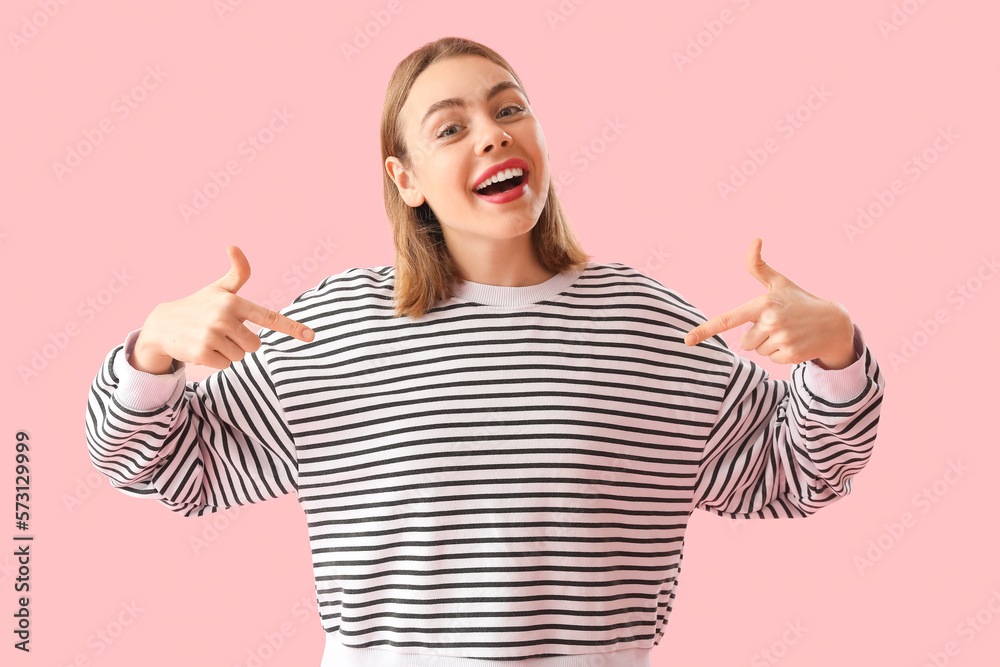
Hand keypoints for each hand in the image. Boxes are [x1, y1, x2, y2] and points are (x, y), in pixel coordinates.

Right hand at [135, 246, 314, 370]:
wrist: (162, 324)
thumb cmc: (198, 305)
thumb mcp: (218, 289)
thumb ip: (236, 272)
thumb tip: (234, 245)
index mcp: (234, 302)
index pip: (268, 317)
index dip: (291, 327)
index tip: (311, 335)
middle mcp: (225, 317)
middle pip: (255, 344)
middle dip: (241, 342)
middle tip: (222, 332)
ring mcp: (213, 335)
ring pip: (240, 356)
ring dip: (227, 352)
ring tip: (210, 338)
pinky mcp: (203, 352)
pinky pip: (225, 365)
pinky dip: (215, 361)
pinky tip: (201, 348)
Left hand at [683, 238, 855, 368]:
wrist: (834, 323)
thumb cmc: (799, 300)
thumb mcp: (779, 282)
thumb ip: (758, 266)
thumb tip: (755, 239)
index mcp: (763, 304)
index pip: (728, 319)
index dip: (705, 330)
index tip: (687, 340)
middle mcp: (771, 322)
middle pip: (744, 341)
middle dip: (756, 336)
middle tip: (777, 325)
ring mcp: (782, 339)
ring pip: (758, 351)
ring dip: (769, 344)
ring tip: (788, 332)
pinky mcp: (791, 355)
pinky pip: (772, 359)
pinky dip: (781, 353)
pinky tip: (795, 342)